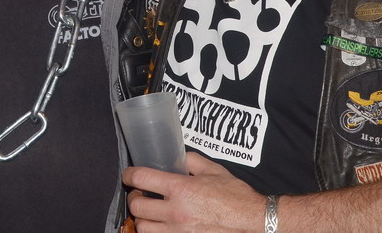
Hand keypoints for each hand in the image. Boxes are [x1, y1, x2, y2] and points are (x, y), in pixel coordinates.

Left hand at [123, 152, 264, 230]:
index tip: (128, 175)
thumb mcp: (213, 170)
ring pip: (143, 228)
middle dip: (134, 198)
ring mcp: (178, 232)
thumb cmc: (236, 196)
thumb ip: (191, 160)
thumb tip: (177, 156)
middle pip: (136, 206)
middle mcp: (176, 212)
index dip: (129, 174)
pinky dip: (156, 232)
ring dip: (142, 219)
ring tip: (149, 213)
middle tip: (139, 194)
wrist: (253, 222)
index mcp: (181, 189)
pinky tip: (162, 226)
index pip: (141, 178)